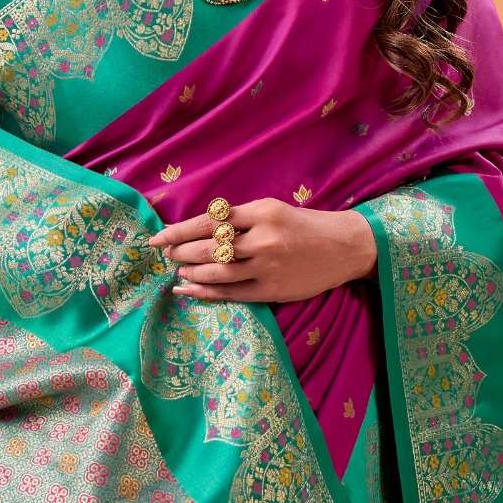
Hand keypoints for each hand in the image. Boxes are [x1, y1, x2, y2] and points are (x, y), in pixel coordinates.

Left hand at [145, 197, 376, 303]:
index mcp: (260, 212)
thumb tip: (197, 229)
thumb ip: (238, 219)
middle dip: (181, 252)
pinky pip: (231, 293)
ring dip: (191, 272)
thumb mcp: (271, 209)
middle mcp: (262, 239)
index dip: (179, 231)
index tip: (159, 237)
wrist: (343, 247)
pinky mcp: (272, 290)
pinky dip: (206, 292)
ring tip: (177, 270)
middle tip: (166, 254)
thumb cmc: (303, 225)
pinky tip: (189, 289)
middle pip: (209, 247)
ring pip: (217, 272)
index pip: (209, 221)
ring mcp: (267, 266)